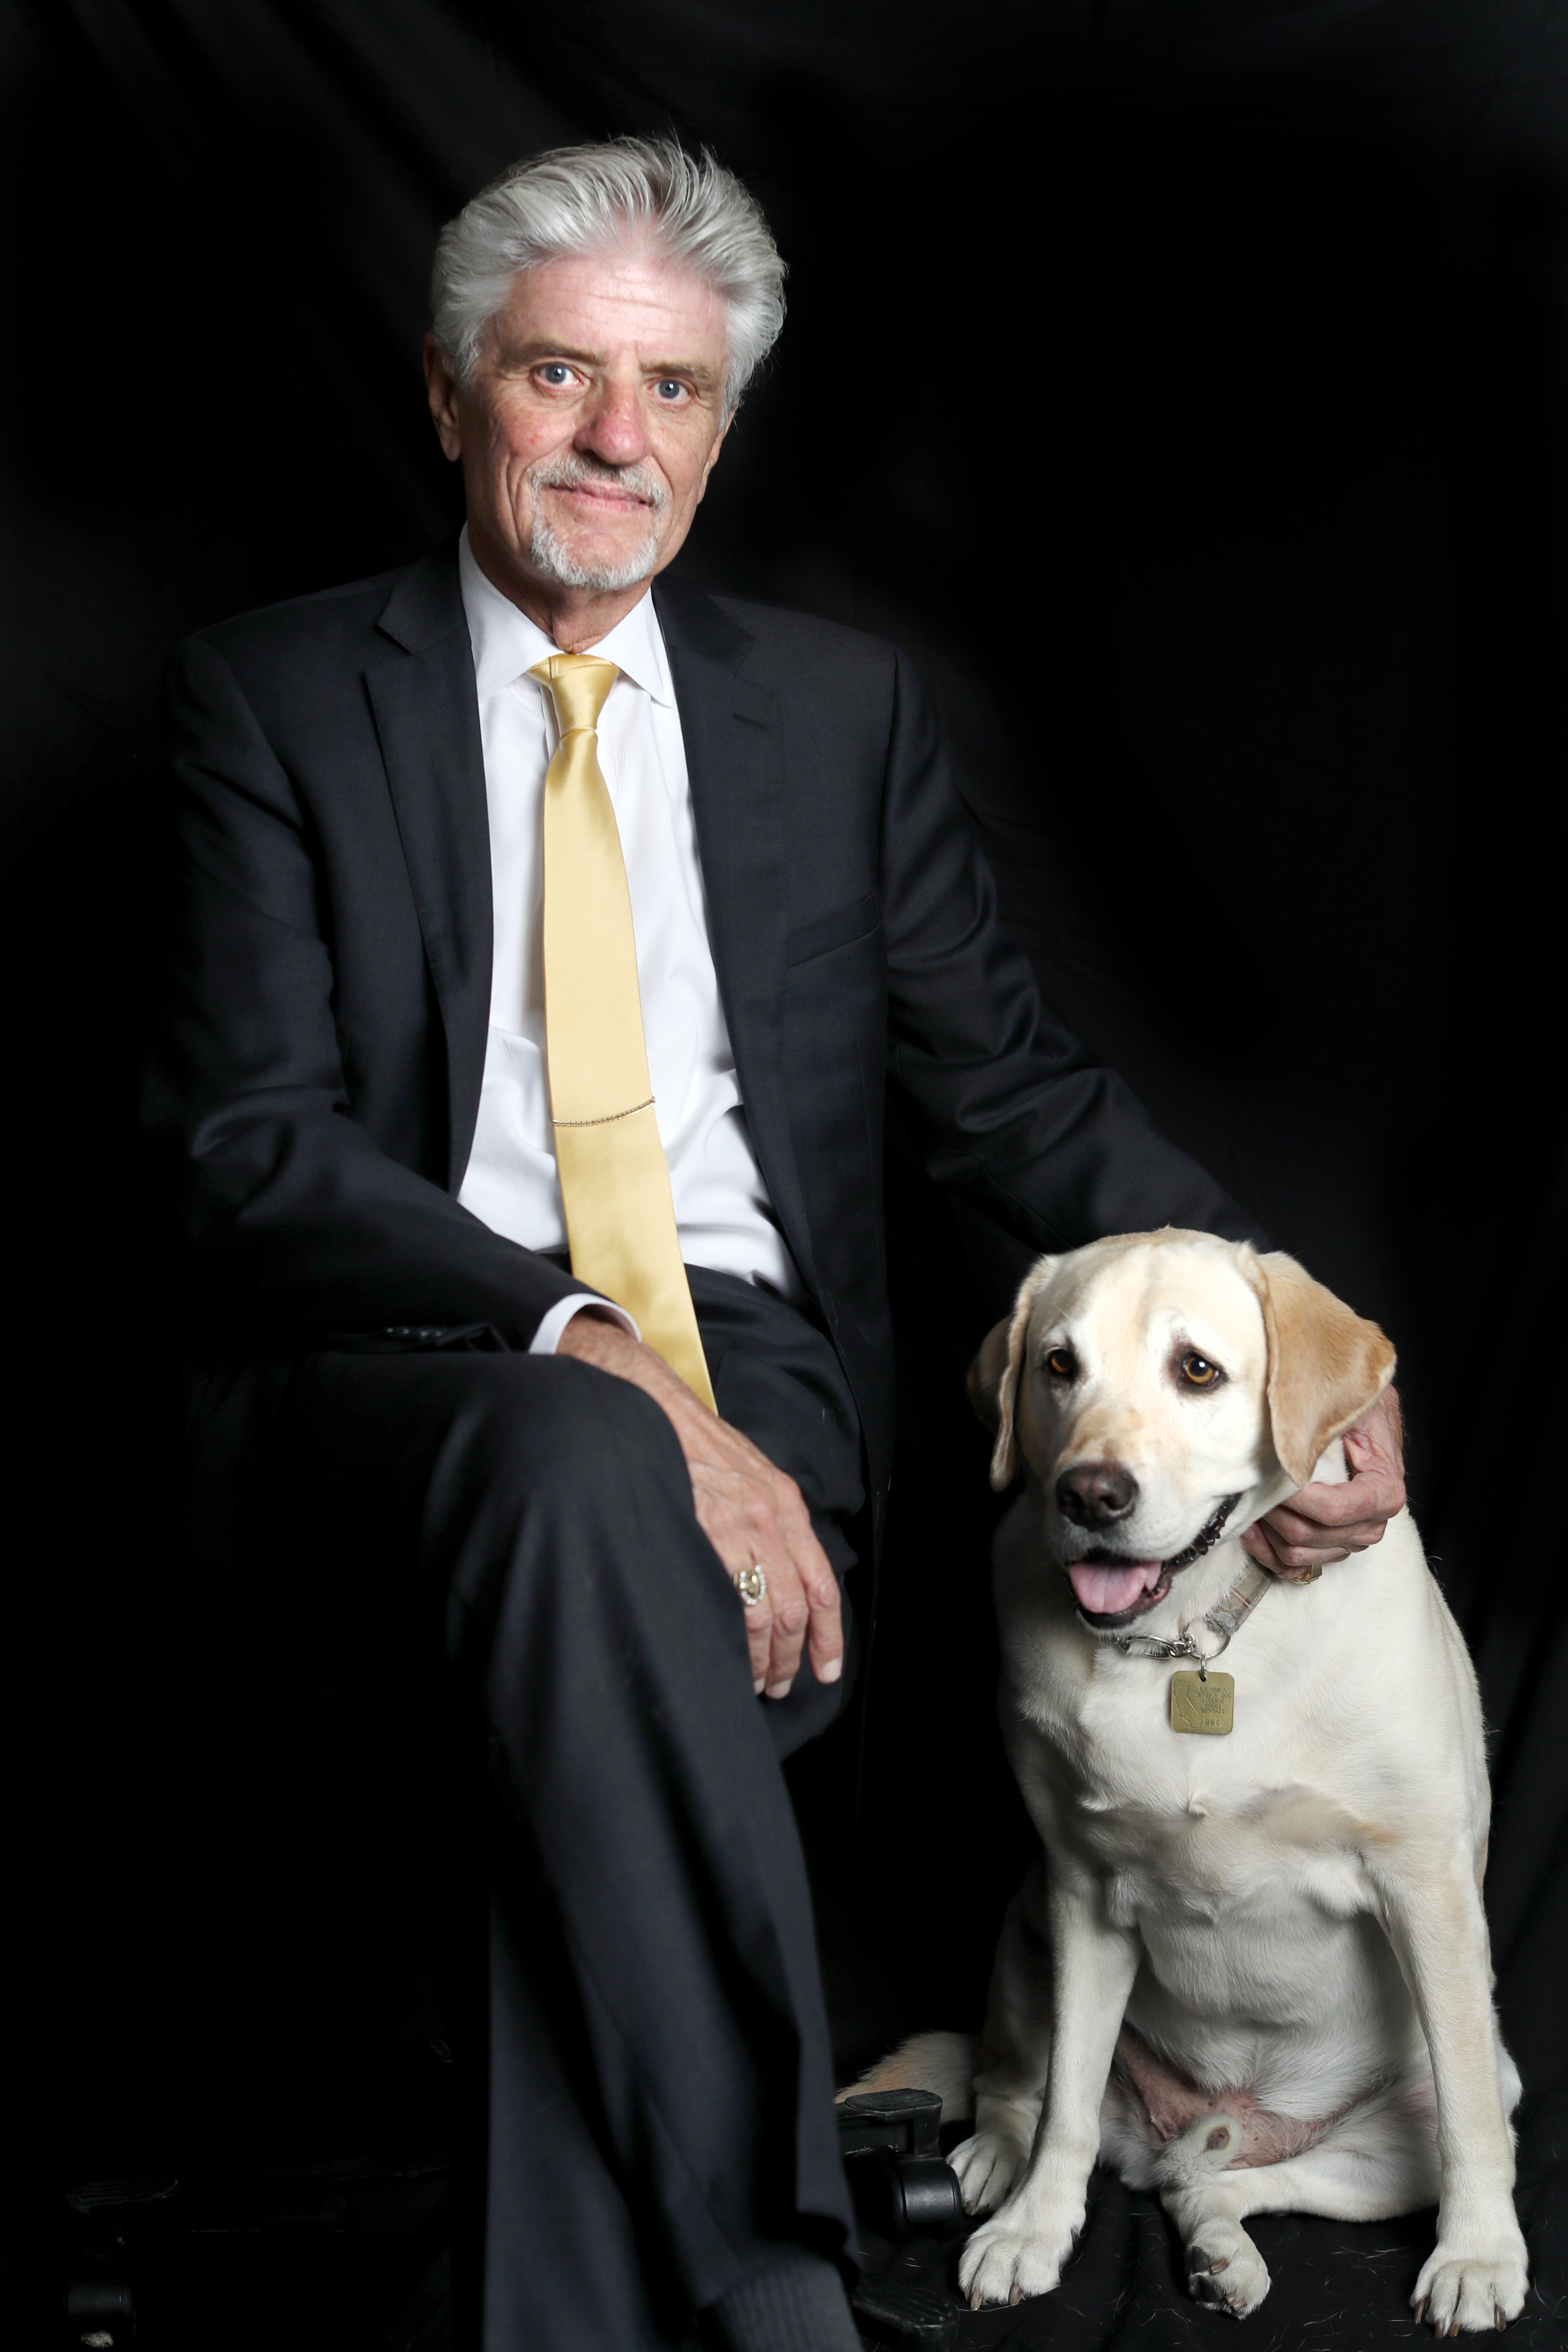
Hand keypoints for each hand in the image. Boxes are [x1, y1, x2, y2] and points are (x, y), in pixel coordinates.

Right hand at [556, 1311, 843, 1698]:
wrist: (650, 1409)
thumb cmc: (692, 1444)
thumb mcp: (747, 1473)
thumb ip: (766, 1519)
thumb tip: (775, 1575)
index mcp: (786, 1503)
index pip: (821, 1581)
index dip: (829, 1633)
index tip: (827, 1668)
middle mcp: (771, 1516)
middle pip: (797, 1606)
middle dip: (793, 1655)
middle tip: (782, 1683)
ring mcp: (739, 1526)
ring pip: (769, 1613)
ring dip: (766, 1657)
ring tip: (758, 1682)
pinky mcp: (706, 1533)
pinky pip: (733, 1602)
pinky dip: (736, 1641)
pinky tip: (729, 1657)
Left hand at [1242, 1386, 1405, 1574]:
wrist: (1367, 1419)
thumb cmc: (1358, 1410)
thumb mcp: (1352, 1405)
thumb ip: (1330, 1422)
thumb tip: (1295, 1430)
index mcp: (1383, 1491)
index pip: (1332, 1509)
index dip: (1295, 1496)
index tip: (1269, 1472)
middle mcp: (1371, 1524)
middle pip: (1309, 1534)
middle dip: (1273, 1508)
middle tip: (1251, 1479)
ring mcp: (1348, 1541)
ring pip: (1296, 1553)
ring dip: (1266, 1527)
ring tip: (1249, 1496)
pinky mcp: (1328, 1549)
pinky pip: (1293, 1567)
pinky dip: (1267, 1550)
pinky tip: (1251, 1525)